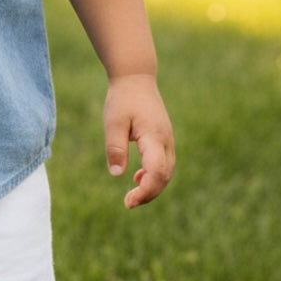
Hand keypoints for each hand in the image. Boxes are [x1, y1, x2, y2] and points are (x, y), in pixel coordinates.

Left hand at [103, 74, 174, 208]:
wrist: (136, 77)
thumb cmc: (123, 98)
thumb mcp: (114, 121)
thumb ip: (115, 147)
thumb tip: (117, 175)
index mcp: (155, 137)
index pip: (157, 172)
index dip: (146, 191)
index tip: (129, 201)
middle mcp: (166, 141)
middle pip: (164, 177)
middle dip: (148, 194)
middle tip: (128, 203)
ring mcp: (167, 140)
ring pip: (166, 172)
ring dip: (152, 186)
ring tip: (132, 196)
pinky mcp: (163, 139)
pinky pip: (163, 164)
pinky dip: (153, 176)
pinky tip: (137, 178)